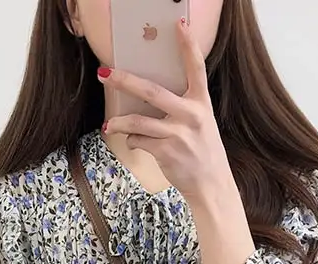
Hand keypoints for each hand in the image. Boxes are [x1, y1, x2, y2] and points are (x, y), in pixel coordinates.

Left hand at [100, 19, 235, 203]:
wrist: (211, 185)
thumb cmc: (203, 152)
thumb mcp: (201, 124)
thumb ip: (182, 108)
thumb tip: (148, 96)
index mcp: (201, 103)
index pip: (196, 68)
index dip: (187, 45)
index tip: (179, 24)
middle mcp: (191, 115)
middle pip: (152, 91)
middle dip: (125, 80)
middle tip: (105, 73)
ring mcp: (178, 134)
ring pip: (139, 121)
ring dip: (119, 123)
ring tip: (108, 126)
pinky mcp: (167, 152)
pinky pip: (140, 141)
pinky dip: (133, 142)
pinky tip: (135, 143)